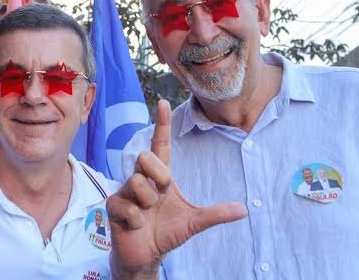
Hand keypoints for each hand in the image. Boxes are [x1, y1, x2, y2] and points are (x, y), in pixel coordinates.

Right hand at [106, 100, 246, 278]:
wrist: (146, 256)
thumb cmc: (166, 232)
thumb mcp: (194, 222)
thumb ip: (216, 214)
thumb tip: (244, 210)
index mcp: (160, 177)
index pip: (160, 145)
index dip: (162, 124)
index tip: (163, 102)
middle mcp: (141, 179)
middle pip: (145, 157)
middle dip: (158, 175)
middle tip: (160, 194)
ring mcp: (125, 192)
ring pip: (136, 183)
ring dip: (147, 203)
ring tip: (147, 215)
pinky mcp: (113, 206)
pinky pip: (127, 206)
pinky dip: (136, 220)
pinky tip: (136, 225)